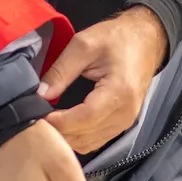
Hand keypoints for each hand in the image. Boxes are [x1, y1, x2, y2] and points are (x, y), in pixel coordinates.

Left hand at [40, 6, 167, 154]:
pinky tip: (62, 124)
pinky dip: (77, 137)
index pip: (84, 118)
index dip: (58, 122)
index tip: (37, 115)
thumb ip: (61, 70)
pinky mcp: (123, 123)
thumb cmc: (118, 37)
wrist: (146, 39)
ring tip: (46, 122)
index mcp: (119, 91)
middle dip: (58, 132)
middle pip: (86, 136)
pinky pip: (96, 140)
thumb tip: (41, 94)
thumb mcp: (84, 44)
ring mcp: (126, 121)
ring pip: (89, 143)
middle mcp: (126, 112)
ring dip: (66, 137)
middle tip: (35, 119)